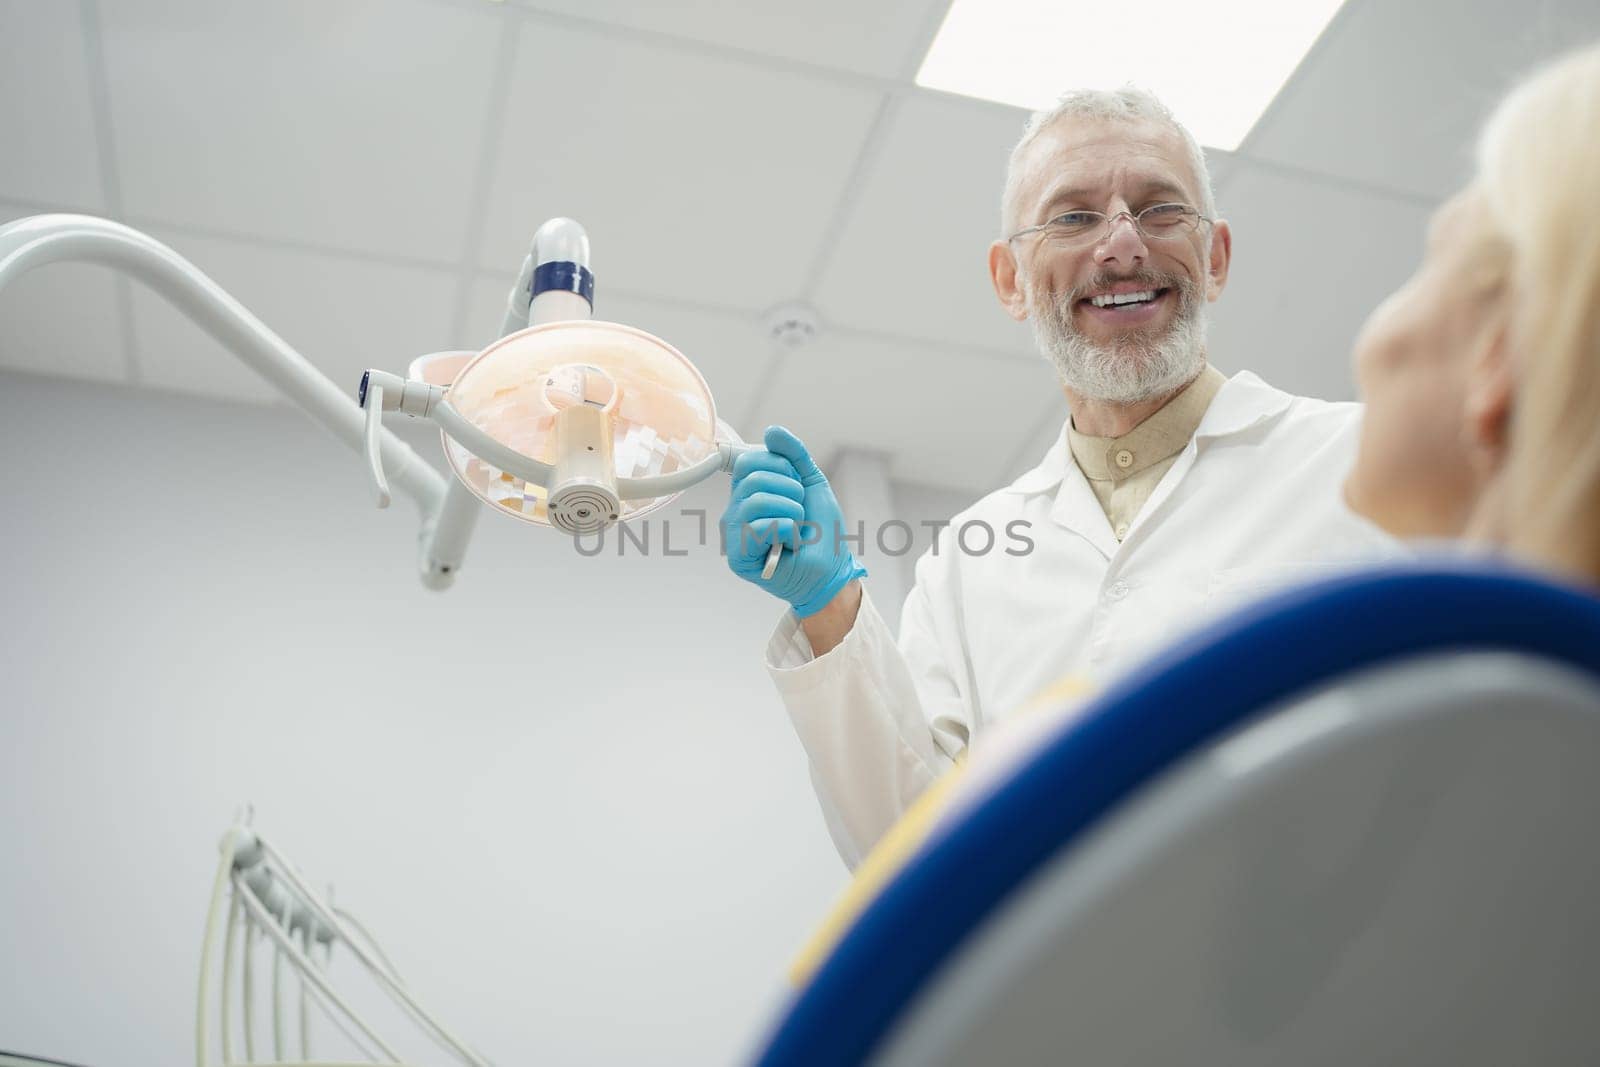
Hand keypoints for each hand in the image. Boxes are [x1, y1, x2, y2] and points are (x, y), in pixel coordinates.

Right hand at [722, 426, 866, 617]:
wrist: (832, 569)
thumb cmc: (821, 530)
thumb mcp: (812, 482)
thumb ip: (794, 454)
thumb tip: (771, 430)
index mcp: (749, 491)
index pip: (749, 460)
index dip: (779, 467)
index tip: (796, 486)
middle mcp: (736, 509)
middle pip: (753, 477)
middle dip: (791, 491)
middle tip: (800, 512)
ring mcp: (734, 533)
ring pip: (756, 499)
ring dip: (791, 511)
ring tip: (797, 528)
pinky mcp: (738, 556)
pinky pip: (757, 526)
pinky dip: (787, 531)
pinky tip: (790, 545)